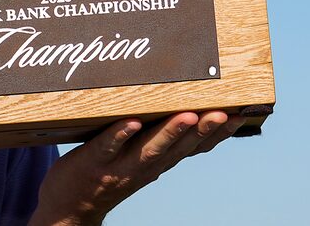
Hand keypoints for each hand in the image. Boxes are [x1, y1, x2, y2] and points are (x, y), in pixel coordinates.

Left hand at [30, 111, 242, 225]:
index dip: (218, 134)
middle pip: (179, 148)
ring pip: (149, 149)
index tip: (242, 114)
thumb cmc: (104, 173)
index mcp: (158, 162)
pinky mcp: (92, 161)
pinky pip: (107, 147)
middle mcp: (144, 166)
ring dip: (170, 133)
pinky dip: (120, 135)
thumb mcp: (136, 157)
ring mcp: (119, 166)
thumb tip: (176, 101)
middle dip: (202, 130)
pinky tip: (132, 123)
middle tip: (225, 112)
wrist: (67, 209)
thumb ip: (155, 134)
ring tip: (188, 115)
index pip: (194, 148)